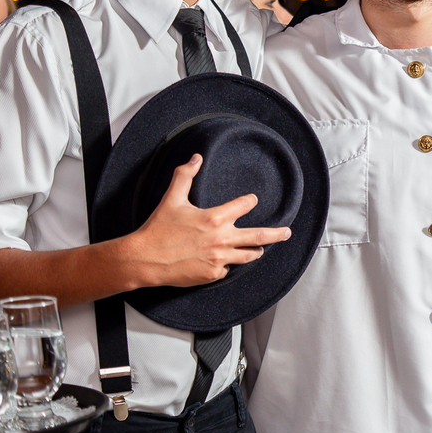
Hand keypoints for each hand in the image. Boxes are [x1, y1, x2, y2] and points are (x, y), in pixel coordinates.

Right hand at [124, 154, 291, 287]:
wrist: (144, 259)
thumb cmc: (158, 228)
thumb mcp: (172, 198)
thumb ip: (185, 176)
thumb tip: (196, 158)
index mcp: (215, 217)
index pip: (244, 205)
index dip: (248, 201)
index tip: (251, 201)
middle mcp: (221, 238)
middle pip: (260, 236)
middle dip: (277, 234)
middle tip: (287, 232)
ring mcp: (218, 258)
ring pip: (248, 255)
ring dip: (255, 250)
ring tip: (260, 248)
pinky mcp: (212, 274)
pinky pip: (227, 269)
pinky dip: (226, 264)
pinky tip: (223, 261)